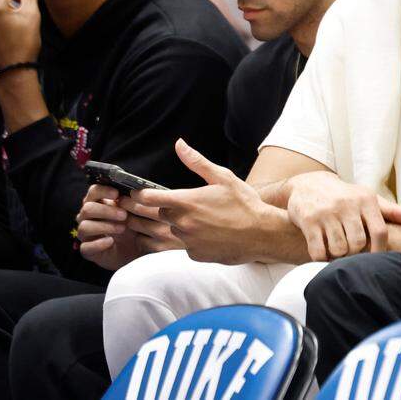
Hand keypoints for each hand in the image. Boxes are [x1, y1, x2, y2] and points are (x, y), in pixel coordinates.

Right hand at [77, 184, 181, 270]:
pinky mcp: (87, 250)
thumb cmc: (131, 228)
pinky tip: (110, 241)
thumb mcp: (133, 214)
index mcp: (97, 203)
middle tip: (124, 215)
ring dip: (105, 226)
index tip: (117, 193)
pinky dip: (99, 243)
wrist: (131, 251)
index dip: (103, 190)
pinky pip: (86, 247)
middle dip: (107, 211)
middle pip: (87, 209)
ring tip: (122, 228)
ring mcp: (85, 234)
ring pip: (84, 227)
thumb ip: (131, 203)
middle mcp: (87, 217)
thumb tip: (137, 192)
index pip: (93, 191)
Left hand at [133, 140, 275, 263]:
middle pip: (161, 214)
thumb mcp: (223, 177)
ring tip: (203, 219)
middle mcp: (183, 223)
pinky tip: (209, 233)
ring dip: (181, 224)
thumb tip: (180, 145)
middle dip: (167, 208)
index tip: (137, 193)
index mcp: (187, 201)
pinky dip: (192, 239)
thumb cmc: (244, 204)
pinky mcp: (195, 255)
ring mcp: (188, 241)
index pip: (149, 198)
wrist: (262, 234)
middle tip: (186, 204)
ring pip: (174, 230)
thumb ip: (196, 162)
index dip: (140, 194)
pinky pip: (186, 245)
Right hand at [286, 171, 400, 261]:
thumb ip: (393, 211)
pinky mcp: (307, 221)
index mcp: (365, 200)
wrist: (309, 184)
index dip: (380, 252)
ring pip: (339, 249)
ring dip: (338, 256)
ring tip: (338, 252)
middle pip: (358, 244)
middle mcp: (346, 205)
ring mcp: (326, 213)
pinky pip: (318, 251)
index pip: (380, 232)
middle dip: (355, 254)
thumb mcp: (368, 199)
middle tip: (352, 254)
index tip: (376, 261)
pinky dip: (321, 258)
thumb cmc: (346, 197)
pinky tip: (323, 252)